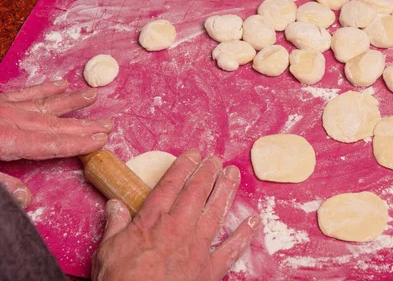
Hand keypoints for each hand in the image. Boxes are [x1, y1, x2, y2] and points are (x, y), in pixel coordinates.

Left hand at [0, 79, 112, 206]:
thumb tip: (27, 198)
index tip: (100, 141)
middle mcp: (10, 120)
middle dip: (84, 126)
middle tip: (108, 125)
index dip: (77, 144)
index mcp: (6, 141)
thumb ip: (2, 185)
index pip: (50, 144)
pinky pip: (25, 92)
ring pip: (44, 104)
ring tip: (92, 96)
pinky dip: (44, 88)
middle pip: (54, 124)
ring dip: (71, 101)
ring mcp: (4, 107)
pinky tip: (61, 83)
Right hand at [92, 151, 258, 280]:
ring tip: (234, 175)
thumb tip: (114, 204)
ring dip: (226, 191)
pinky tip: (253, 222)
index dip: (183, 167)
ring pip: (216, 212)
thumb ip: (115, 225)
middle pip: (197, 192)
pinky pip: (231, 249)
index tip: (193, 154)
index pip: (171, 185)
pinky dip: (244, 235)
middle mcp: (179, 228)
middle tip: (216, 159)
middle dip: (208, 172)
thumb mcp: (107, 251)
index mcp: (153, 221)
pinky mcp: (210, 269)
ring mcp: (197, 247)